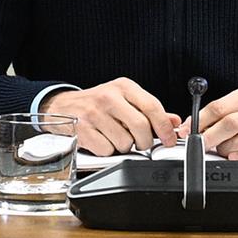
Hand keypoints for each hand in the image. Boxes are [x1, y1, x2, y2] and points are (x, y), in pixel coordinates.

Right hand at [43, 77, 180, 154]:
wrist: (64, 105)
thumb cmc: (97, 103)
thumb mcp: (124, 98)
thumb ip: (149, 110)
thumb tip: (173, 121)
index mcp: (123, 86)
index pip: (152, 106)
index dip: (164, 127)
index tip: (169, 139)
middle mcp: (108, 97)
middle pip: (140, 127)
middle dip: (145, 142)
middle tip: (141, 143)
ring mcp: (94, 113)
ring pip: (125, 142)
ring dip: (124, 146)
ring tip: (115, 136)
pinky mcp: (83, 129)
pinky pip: (107, 150)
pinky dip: (108, 151)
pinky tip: (102, 140)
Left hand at [192, 88, 237, 162]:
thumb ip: (218, 113)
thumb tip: (190, 125)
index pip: (217, 107)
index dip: (198, 121)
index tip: (186, 130)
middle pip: (227, 124)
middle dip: (209, 137)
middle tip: (199, 145)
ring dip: (224, 150)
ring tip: (221, 151)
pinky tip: (234, 157)